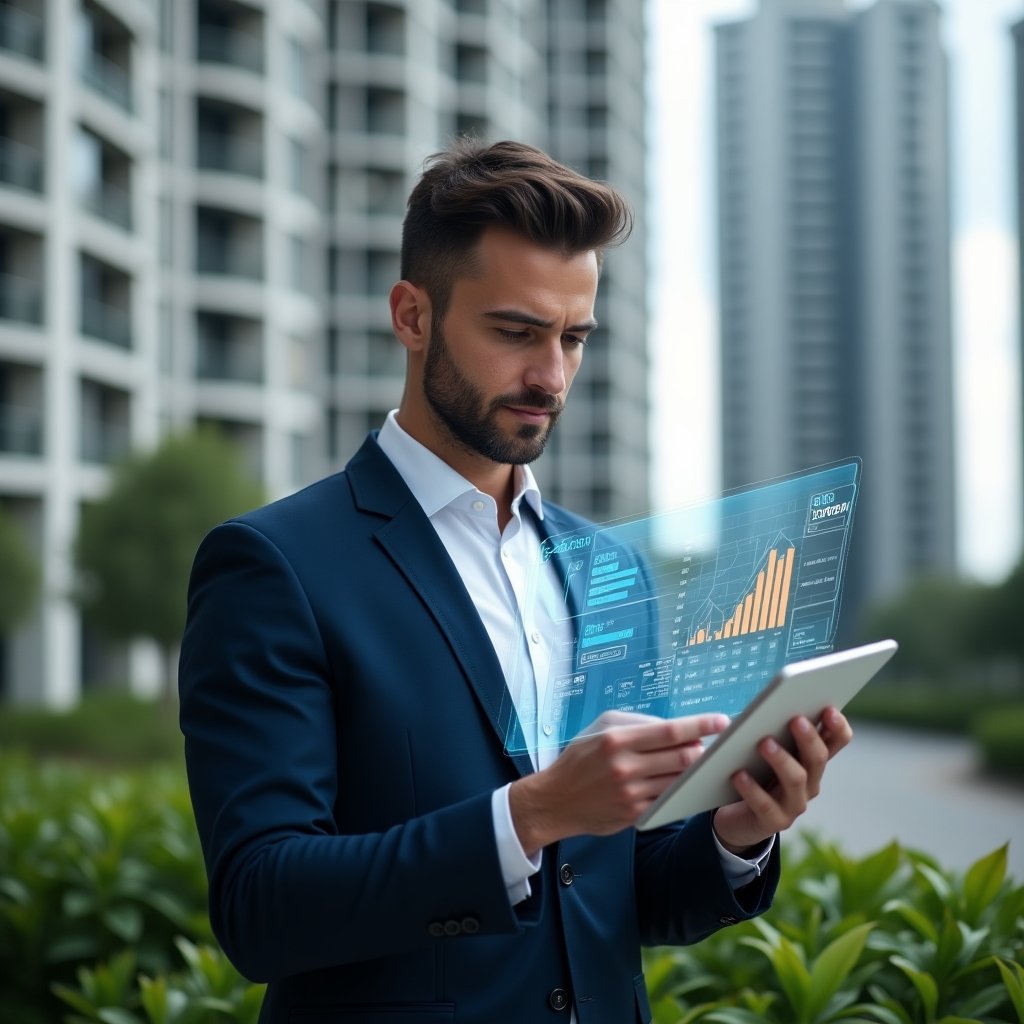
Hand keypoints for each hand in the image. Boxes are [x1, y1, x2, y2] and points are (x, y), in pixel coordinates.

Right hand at [509, 710, 729, 855]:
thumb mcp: (602, 727)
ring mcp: (631, 793)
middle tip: (709, 744)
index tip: (722, 721)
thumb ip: (639, 724)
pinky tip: (685, 782)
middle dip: (702, 750)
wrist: (556, 799)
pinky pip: (669, 800)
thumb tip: (678, 729)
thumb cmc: (582, 757)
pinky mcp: (635, 814)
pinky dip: (681, 789)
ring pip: (680, 780)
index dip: (700, 725)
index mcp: (617, 739)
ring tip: (699, 761)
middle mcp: (625, 767)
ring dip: (694, 770)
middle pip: (683, 757)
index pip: (670, 730)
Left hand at [712, 706, 852, 854]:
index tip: (829, 708)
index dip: (837, 727)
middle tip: (795, 719)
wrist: (737, 817)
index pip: (836, 742)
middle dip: (808, 738)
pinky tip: (739, 774)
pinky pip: (765, 805)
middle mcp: (810, 784)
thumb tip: (773, 704)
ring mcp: (794, 805)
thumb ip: (774, 729)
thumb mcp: (766, 749)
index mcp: (810, 761)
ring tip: (764, 743)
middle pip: (817, 759)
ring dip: (781, 760)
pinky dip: (752, 788)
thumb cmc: (753, 772)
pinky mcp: (773, 822)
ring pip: (796, 780)